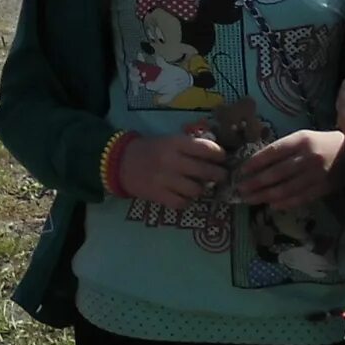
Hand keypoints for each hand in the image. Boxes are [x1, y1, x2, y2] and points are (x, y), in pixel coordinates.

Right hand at [113, 126, 228, 211]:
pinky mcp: (158, 195)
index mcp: (175, 143)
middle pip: (206, 171)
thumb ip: (190, 147)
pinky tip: (185, 196)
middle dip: (219, 174)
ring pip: (196, 189)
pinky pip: (182, 203)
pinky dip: (187, 201)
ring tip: (199, 186)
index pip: (206, 149)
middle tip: (222, 176)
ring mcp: (164, 180)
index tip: (223, 158)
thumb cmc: (150, 150)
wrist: (121, 162)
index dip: (219, 155)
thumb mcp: (169, 141)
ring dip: (201, 189)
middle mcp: (171, 161)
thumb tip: (217, 157)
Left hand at [235, 128, 344, 209]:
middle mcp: (307, 157)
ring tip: (250, 199)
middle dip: (256, 182)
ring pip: (286, 188)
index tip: (241, 170)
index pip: (273, 152)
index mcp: (300, 141)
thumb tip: (257, 164)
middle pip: (277, 172)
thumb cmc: (321, 142)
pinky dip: (285, 203)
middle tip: (240, 189)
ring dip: (266, 195)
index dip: (256, 162)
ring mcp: (315, 174)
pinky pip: (301, 197)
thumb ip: (283, 149)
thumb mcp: (302, 138)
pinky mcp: (323, 188)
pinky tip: (272, 205)